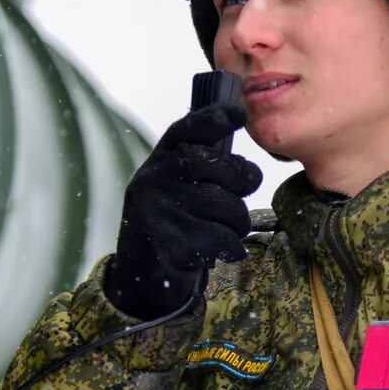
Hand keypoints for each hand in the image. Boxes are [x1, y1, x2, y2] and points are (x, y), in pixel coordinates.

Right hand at [104, 104, 261, 318]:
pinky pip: (223, 239)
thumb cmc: (172, 221)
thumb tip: (239, 132)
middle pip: (218, 165)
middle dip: (244, 177)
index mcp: (158, 161)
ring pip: (227, 206)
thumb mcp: (175, 183)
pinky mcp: (170, 243)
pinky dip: (231, 248)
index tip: (239, 115)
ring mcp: (159, 211)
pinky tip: (220, 250)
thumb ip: (199, 160)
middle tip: (247, 187)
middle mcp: (154, 180)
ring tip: (226, 228)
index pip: (187, 129)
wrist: (141, 274)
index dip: (215, 118)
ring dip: (238, 221)